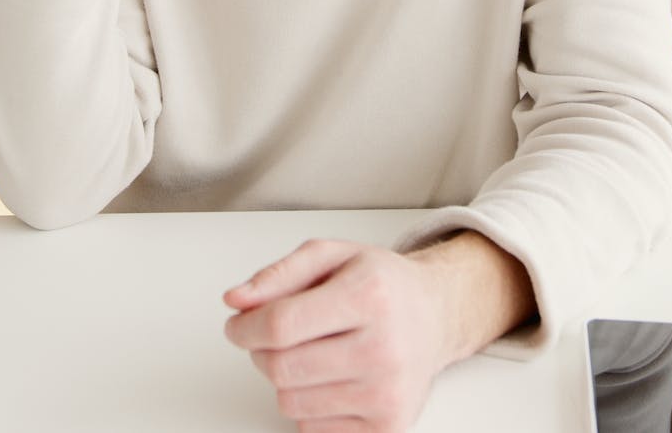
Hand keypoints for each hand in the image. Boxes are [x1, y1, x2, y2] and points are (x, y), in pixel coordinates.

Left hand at [223, 239, 448, 432]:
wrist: (435, 315)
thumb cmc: (380, 284)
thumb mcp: (331, 255)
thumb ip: (279, 274)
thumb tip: (236, 300)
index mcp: (369, 295)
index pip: (281, 324)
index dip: (245, 327)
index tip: (237, 324)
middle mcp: (383, 348)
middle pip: (281, 368)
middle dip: (262, 351)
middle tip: (275, 335)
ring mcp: (386, 394)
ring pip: (291, 403)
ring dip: (286, 379)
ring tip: (311, 352)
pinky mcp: (387, 428)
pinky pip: (312, 430)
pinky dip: (309, 405)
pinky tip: (331, 378)